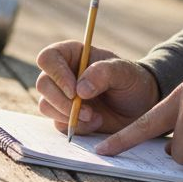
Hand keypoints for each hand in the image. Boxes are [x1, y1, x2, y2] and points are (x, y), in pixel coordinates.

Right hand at [34, 40, 159, 135]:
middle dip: (63, 102)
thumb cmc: (131, 82)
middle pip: (43, 84)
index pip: (48, 58)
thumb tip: (79, 89)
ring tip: (95, 117)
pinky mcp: (64, 115)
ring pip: (46, 106)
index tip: (74, 91)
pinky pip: (58, 123)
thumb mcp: (124, 72)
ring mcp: (61, 96)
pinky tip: (96, 122)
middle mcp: (62, 74)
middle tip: (88, 111)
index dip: (56, 74)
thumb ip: (103, 73)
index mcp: (72, 54)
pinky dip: (76, 127)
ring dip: (69, 115)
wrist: (139, 107)